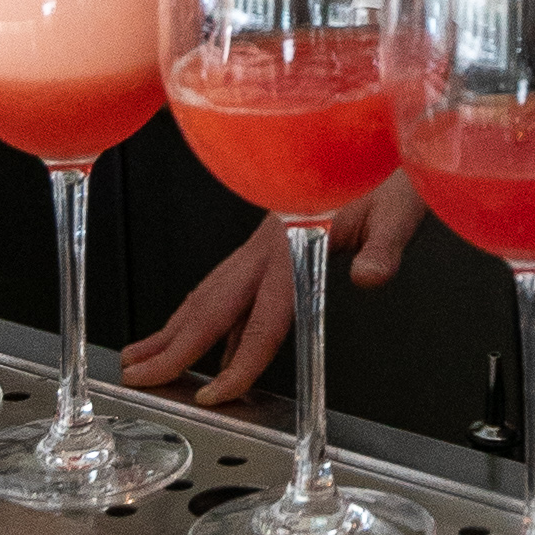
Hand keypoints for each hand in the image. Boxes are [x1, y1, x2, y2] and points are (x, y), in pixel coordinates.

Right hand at [117, 172, 429, 406]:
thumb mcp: (397, 210)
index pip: (259, 318)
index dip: (236, 361)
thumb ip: (383, 247)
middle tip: (137, 376)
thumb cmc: (391, 176)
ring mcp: (263, 243)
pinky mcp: (270, 243)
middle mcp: (267, 244)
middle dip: (173, 346)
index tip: (215, 394)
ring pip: (211, 293)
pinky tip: (210, 340)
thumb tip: (369, 277)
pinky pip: (230, 287)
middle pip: (212, 305)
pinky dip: (209, 316)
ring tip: (144, 355)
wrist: (381, 139)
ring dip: (177, 328)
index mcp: (291, 242)